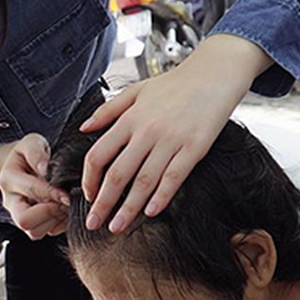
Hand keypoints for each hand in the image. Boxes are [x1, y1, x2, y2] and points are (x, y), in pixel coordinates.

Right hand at [0, 134, 71, 238]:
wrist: (22, 165)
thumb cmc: (29, 154)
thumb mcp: (31, 143)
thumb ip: (37, 153)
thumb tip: (45, 169)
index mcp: (9, 180)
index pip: (30, 191)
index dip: (52, 194)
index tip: (66, 194)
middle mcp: (10, 201)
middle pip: (24, 220)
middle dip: (49, 212)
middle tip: (64, 202)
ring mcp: (19, 215)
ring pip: (34, 232)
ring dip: (53, 221)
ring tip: (63, 205)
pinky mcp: (30, 224)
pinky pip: (44, 233)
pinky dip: (56, 225)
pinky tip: (62, 211)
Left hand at [79, 35, 271, 232]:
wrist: (215, 72)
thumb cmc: (175, 84)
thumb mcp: (136, 91)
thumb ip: (108, 110)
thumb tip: (84, 128)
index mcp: (129, 119)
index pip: (98, 155)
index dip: (89, 179)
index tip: (88, 196)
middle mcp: (146, 131)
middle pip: (117, 174)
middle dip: (103, 203)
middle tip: (94, 224)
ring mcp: (171, 140)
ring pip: (144, 181)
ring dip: (128, 208)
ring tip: (117, 227)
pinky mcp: (195, 146)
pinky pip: (174, 176)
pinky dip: (161, 196)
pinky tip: (151, 213)